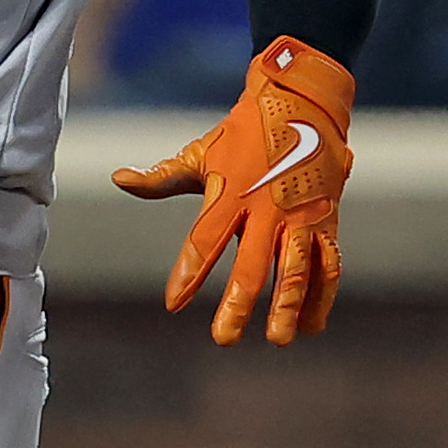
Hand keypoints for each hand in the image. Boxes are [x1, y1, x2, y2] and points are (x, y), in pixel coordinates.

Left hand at [113, 36, 353, 344]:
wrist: (303, 108)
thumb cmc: (242, 135)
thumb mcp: (201, 153)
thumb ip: (162, 177)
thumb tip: (119, 179)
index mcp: (231, 194)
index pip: (204, 241)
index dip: (188, 273)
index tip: (173, 304)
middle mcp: (268, 210)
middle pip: (252, 264)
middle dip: (237, 304)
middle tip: (223, 339)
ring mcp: (302, 218)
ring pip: (297, 270)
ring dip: (288, 306)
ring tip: (278, 339)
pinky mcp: (327, 223)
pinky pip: (328, 265)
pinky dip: (322, 297)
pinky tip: (311, 326)